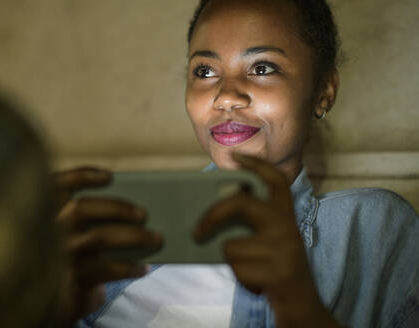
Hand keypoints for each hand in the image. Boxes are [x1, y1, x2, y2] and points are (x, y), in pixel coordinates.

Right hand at [53, 167, 162, 326]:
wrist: (43, 308)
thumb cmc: (61, 265)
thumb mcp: (65, 240)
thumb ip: (82, 223)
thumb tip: (130, 214)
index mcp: (41, 214)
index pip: (56, 185)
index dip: (82, 176)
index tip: (109, 176)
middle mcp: (45, 231)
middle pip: (82, 208)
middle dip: (118, 207)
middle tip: (144, 214)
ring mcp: (57, 256)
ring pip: (100, 236)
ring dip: (134, 236)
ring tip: (156, 238)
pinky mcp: (68, 282)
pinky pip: (106, 269)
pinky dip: (130, 268)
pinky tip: (144, 268)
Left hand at [194, 154, 340, 327]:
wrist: (302, 304)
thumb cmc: (275, 268)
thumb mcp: (269, 241)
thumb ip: (250, 225)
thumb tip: (210, 216)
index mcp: (285, 215)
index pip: (274, 180)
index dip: (256, 165)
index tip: (235, 156)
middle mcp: (287, 226)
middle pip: (240, 204)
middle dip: (212, 214)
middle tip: (196, 231)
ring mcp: (283, 249)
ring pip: (231, 246)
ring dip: (232, 262)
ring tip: (250, 268)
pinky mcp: (277, 272)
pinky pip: (237, 268)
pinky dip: (239, 277)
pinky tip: (257, 283)